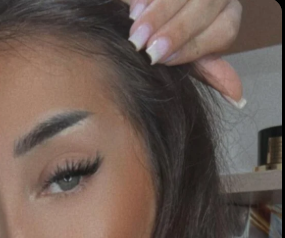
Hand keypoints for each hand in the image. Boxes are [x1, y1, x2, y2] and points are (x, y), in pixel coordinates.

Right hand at [125, 0, 244, 107]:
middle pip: (205, 7)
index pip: (222, 31)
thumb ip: (208, 71)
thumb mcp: (189, 56)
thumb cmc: (171, 44)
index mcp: (227, 18)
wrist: (155, 20)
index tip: (162, 60)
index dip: (192, 47)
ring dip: (157, 14)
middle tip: (147, 48)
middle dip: (175, 30)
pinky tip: (133, 11)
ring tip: (135, 32)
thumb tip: (236, 96)